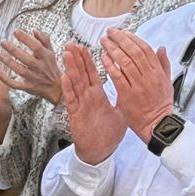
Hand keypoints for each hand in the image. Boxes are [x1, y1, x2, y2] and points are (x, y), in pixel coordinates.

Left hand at [0, 29, 61, 104]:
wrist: (56, 88)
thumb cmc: (51, 67)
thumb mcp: (51, 53)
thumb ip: (44, 41)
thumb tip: (35, 30)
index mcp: (46, 58)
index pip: (36, 46)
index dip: (26, 38)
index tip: (16, 31)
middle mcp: (40, 68)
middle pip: (26, 58)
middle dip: (13, 50)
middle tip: (2, 41)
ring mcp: (34, 78)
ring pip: (20, 70)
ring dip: (9, 62)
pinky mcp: (28, 87)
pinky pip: (16, 84)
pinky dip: (6, 80)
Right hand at [61, 46, 127, 164]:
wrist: (100, 151)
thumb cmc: (108, 133)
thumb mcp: (120, 112)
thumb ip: (122, 98)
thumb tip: (129, 86)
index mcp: (97, 96)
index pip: (93, 74)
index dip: (89, 61)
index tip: (86, 47)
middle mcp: (87, 98)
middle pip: (82, 74)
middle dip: (78, 59)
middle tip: (72, 44)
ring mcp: (81, 105)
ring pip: (75, 83)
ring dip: (71, 68)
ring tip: (67, 54)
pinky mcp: (75, 115)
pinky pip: (72, 99)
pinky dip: (68, 88)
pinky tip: (65, 76)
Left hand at [99, 29, 173, 140]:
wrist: (156, 124)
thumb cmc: (160, 104)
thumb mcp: (167, 82)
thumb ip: (164, 64)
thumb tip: (161, 48)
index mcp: (158, 72)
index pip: (145, 49)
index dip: (133, 39)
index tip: (124, 33)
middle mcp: (149, 76)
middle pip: (134, 52)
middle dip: (121, 40)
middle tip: (110, 32)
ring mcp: (138, 85)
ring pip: (125, 61)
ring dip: (113, 49)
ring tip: (104, 41)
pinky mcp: (127, 94)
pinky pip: (117, 76)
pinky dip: (110, 65)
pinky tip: (103, 57)